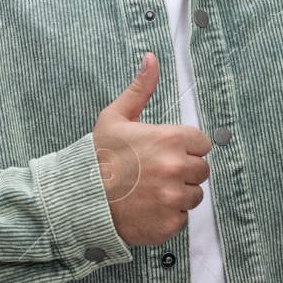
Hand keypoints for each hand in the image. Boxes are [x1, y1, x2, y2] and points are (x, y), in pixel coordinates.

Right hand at [93, 52, 211, 246]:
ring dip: (179, 193)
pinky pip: (182, 218)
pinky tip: (148, 207)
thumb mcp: (115, 118)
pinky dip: (169, 215)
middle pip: (202, 170)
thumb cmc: (97, 158)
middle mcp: (177, 168)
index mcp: (170, 139)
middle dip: (184, 171)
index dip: (185, 147)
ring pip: (194, 195)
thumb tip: (151, 59)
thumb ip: (140, 89)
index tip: (166, 152)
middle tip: (157, 173)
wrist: (79, 199)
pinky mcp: (169, 223)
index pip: (202, 143)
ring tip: (151, 190)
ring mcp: (174, 197)